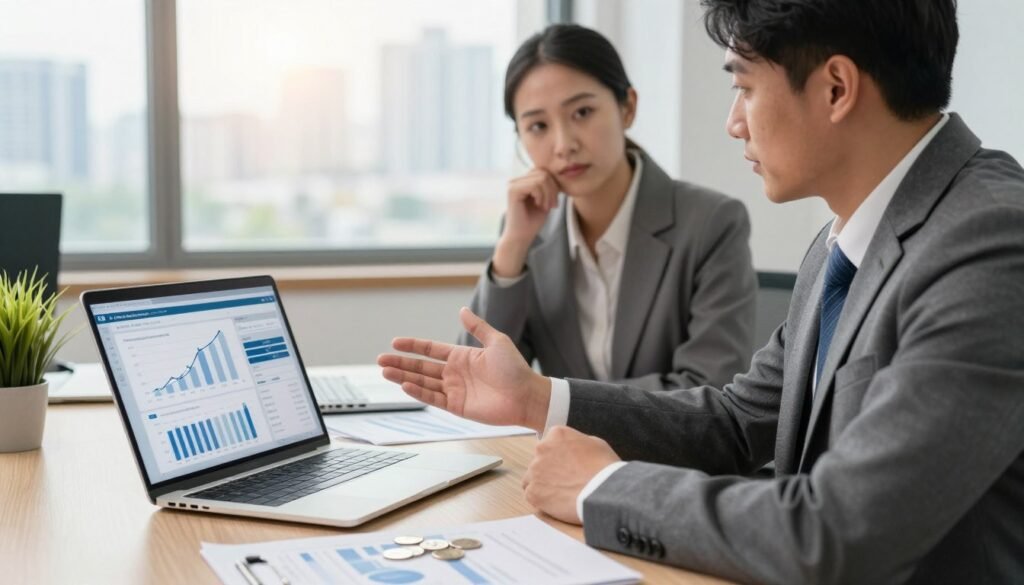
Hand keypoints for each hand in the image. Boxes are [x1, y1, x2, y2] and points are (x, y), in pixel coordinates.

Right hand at [378, 307, 551, 430]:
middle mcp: (455, 373)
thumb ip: (477, 327)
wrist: (527, 396)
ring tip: (385, 372)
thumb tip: (462, 310)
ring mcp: (455, 390)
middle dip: (401, 363)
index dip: (413, 346)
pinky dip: (418, 392)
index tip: (395, 342)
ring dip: (403, 376)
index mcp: (462, 356)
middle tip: (380, 360)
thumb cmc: (515, 369)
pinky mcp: (457, 406)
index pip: (431, 350)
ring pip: (423, 382)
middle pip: (421, 367)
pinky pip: (433, 398)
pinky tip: (404, 384)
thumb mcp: (497, 341)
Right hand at [493, 168, 560, 277]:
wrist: (521, 237)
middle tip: (552, 206)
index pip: (544, 171)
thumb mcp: (546, 200)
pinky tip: (539, 206)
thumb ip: (549, 186)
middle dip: (553, 190)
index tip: (554, 203)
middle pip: (544, 173)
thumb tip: (559, 173)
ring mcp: (513, 184)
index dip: (554, 185)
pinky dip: (541, 196)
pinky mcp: (512, 190)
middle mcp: (516, 180)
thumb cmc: (533, 221)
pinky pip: (535, 185)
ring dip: (548, 194)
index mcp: (523, 181)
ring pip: (541, 178)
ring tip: (545, 207)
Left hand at [522, 426, 621, 524]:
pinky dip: (542, 500)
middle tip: (565, 481)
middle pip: (540, 460)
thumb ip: (577, 442)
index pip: (550, 443)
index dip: (559, 456)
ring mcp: (535, 470)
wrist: (603, 493)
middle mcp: (542, 449)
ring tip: (562, 493)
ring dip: (543, 484)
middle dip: (549, 470)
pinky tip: (558, 502)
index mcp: (557, 434)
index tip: (566, 465)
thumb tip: (573, 447)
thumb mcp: (595, 444)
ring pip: (532, 478)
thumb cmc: (604, 469)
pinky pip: (532, 495)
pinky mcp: (533, 491)